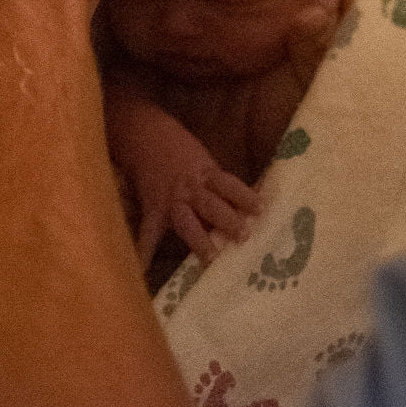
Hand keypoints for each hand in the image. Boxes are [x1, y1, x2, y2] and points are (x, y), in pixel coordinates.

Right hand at [121, 118, 261, 266]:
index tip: (262, 210)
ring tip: (211, 258)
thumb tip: (246, 203)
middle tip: (244, 237)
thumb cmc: (180, 148)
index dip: (245, 196)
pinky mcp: (153, 209)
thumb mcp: (204, 161)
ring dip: (200, 240)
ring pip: (188, 222)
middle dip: (228, 221)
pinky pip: (149, 232)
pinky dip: (144, 252)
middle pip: (212, 206)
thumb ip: (219, 183)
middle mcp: (191, 189)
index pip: (229, 185)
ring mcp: (171, 201)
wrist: (145, 135)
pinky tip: (143, 271)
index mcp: (207, 173)